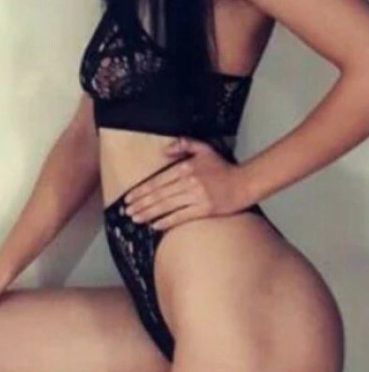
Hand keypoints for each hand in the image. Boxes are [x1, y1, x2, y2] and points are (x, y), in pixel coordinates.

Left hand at [123, 137, 254, 230]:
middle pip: (159, 194)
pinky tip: (154, 225)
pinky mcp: (204, 209)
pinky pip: (180, 217)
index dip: (141, 190)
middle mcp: (189, 182)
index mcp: (186, 167)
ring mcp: (197, 196)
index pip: (158, 180)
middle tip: (127, 211)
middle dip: (140, 204)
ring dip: (148, 213)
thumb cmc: (223, 168)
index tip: (129, 198)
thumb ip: (184, 145)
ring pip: (166, 206)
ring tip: (135, 219)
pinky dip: (166, 221)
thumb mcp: (204, 149)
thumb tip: (164, 150)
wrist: (245, 183)